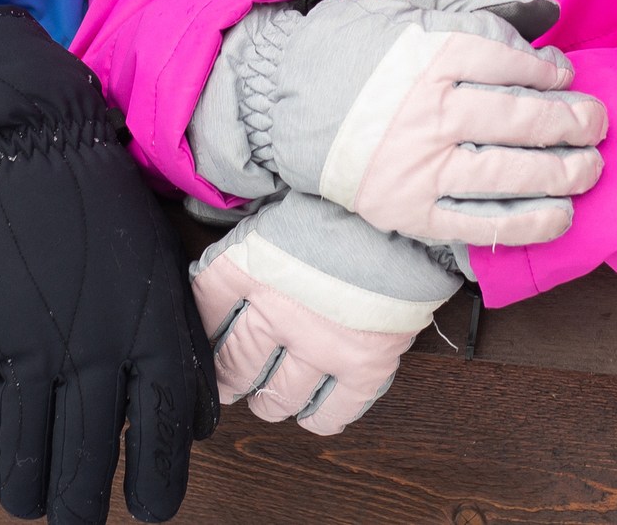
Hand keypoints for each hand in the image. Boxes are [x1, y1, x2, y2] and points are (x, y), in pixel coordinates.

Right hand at [0, 7, 217, 524]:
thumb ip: (184, 349)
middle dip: (80, 506)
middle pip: (85, 455)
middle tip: (77, 522)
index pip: (160, 432)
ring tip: (30, 502)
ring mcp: (30, 336)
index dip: (155, 483)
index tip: (149, 513)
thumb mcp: (166, 274)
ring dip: (25, 489)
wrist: (37, 147)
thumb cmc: (111, 214)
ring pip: (24, 445)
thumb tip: (200, 428)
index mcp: (151, 330)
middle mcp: (94, 344)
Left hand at [192, 191, 461, 434]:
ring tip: (273, 395)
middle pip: (232, 365)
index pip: (204, 312)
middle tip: (233, 380)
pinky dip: (317, 416)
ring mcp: (319, 343)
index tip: (209, 337)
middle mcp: (276, 310)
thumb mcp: (281, 200)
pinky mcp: (363, 365)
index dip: (203, 329)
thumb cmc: (346, 199)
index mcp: (249, 265)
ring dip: (269, 401)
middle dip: (228, 378)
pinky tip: (315, 406)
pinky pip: (329, 414)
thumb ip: (249, 234)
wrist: (413, 203)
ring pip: (275, 399)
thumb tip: (217, 232)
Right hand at [246, 0, 608, 245]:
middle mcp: (427, 111)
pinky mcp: (409, 211)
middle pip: (522, 118)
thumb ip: (477, 7)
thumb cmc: (357, 50)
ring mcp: (418, 166)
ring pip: (511, 174)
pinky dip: (527, 222)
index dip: (549, 69)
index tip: (564, 74)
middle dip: (573, 122)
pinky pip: (480, 223)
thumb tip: (546, 12)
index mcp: (428, 53)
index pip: (511, 60)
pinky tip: (560, 214)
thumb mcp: (409, 7)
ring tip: (589, 167)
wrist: (287, 101)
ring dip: (564, 172)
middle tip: (596, 122)